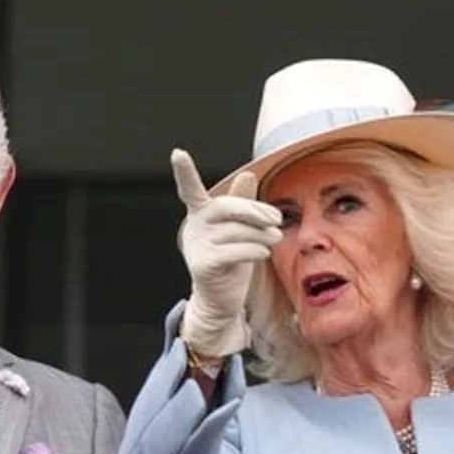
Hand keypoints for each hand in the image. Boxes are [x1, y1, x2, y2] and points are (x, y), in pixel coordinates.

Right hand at [172, 149, 281, 357]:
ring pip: (234, 231)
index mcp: (201, 214)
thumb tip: (248, 174)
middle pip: (225, 208)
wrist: (221, 300)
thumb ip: (243, 203)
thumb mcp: (240, 229)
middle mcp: (193, 228)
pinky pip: (233, 251)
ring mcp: (196, 247)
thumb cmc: (232, 260)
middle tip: (276, 218)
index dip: (184, 172)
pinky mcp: (203, 266)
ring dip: (261, 234)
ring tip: (276, 237)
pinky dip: (253, 250)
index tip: (177, 154)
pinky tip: (263, 252)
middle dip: (254, 211)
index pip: (190, 190)